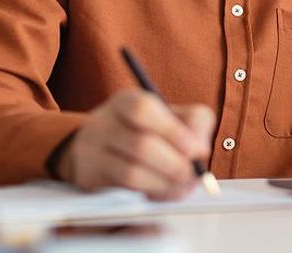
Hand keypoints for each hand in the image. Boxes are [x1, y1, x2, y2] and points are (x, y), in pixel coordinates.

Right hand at [54, 89, 215, 200]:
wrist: (95, 151)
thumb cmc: (143, 132)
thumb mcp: (168, 118)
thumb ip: (193, 126)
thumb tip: (200, 151)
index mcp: (126, 101)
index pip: (144, 109)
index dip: (175, 132)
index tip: (198, 150)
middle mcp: (104, 122)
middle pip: (141, 145)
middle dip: (176, 164)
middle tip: (193, 175)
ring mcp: (93, 151)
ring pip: (132, 172)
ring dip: (166, 182)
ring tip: (182, 185)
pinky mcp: (90, 176)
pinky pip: (125, 187)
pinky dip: (152, 190)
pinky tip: (163, 191)